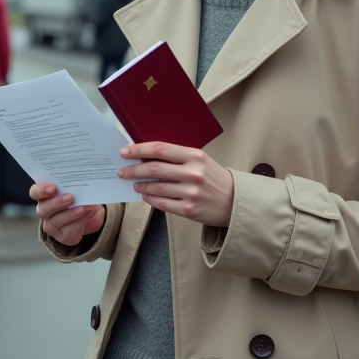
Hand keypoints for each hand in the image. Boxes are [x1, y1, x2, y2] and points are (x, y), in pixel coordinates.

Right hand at [30, 183, 105, 246]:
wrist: (91, 213)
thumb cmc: (80, 197)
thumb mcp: (77, 189)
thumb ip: (74, 186)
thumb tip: (80, 185)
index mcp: (44, 196)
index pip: (35, 193)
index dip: (41, 190)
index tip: (53, 188)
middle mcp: (44, 211)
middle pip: (43, 209)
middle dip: (56, 203)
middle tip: (70, 197)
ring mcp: (51, 226)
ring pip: (55, 221)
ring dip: (70, 214)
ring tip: (83, 208)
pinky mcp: (62, 236)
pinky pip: (68, 230)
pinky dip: (80, 221)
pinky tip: (88, 213)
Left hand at [118, 142, 234, 226]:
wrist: (235, 201)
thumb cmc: (214, 178)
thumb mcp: (200, 160)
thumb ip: (177, 157)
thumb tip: (146, 156)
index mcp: (195, 156)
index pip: (160, 149)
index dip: (139, 150)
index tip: (125, 152)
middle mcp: (193, 173)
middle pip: (154, 169)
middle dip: (134, 169)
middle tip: (123, 171)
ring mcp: (191, 193)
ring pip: (156, 187)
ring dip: (140, 185)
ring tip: (133, 183)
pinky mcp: (189, 210)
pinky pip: (162, 203)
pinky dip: (149, 198)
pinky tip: (145, 194)